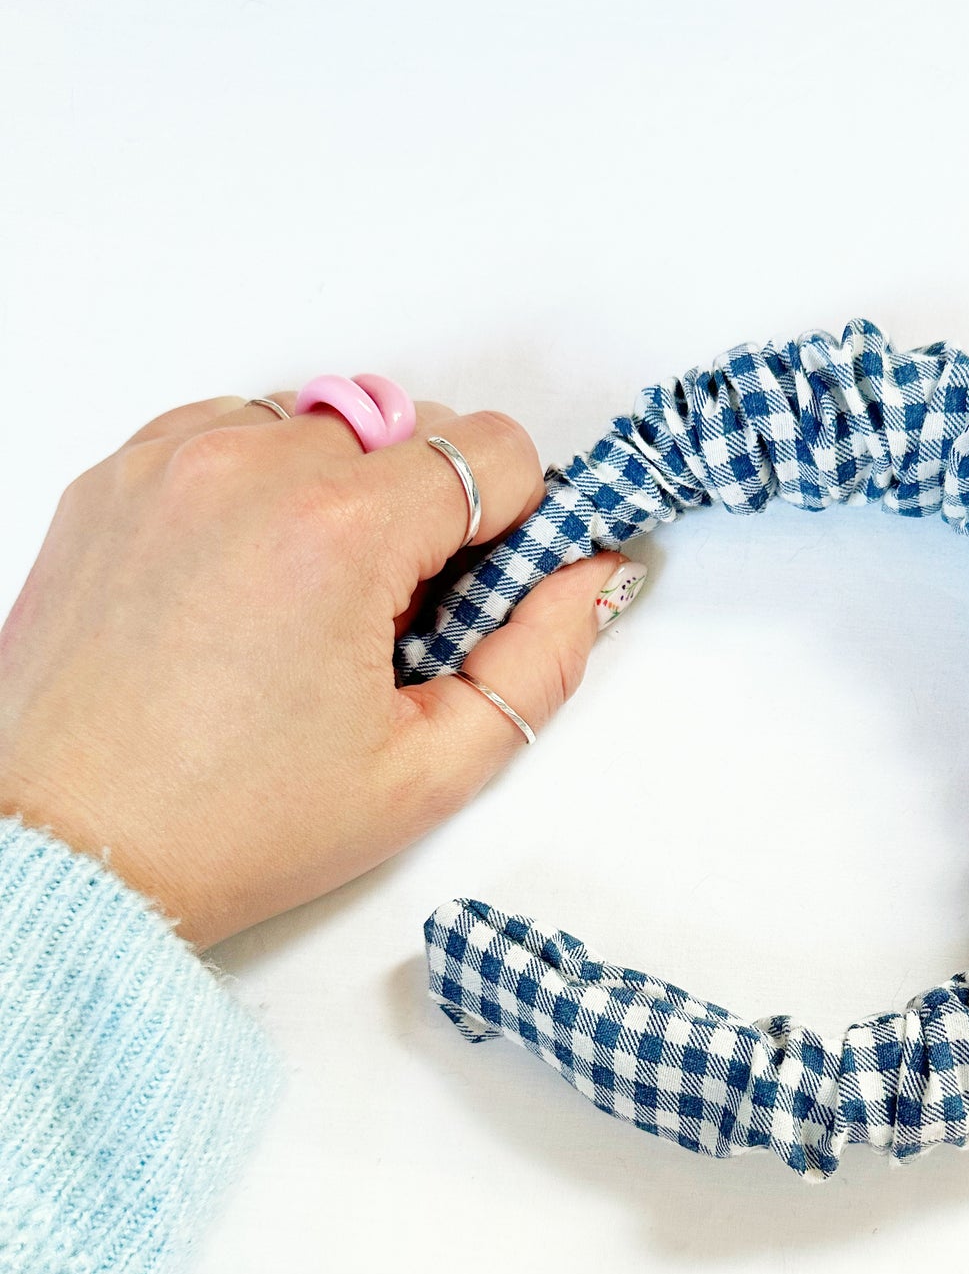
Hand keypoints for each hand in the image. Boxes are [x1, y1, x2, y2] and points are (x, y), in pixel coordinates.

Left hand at [0, 391, 641, 947]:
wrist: (72, 850)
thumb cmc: (232, 826)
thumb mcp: (429, 769)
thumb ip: (540, 662)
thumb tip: (591, 579)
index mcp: (337, 535)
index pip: (493, 448)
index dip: (514, 522)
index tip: (482, 590)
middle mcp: (247, 469)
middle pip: (412, 430)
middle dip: (424, 515)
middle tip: (386, 623)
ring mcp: (169, 461)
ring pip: (323, 424)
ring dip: (341, 493)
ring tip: (307, 606)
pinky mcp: (114, 475)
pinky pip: (232, 431)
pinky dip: (261, 487)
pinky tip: (248, 582)